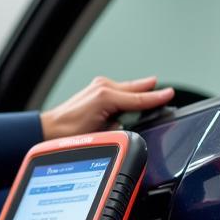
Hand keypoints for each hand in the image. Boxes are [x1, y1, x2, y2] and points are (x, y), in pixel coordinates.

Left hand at [40, 76, 174, 139]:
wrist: (50, 130)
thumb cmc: (70, 132)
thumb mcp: (102, 131)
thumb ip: (121, 125)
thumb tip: (132, 124)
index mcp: (106, 96)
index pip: (138, 98)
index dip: (155, 97)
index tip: (169, 93)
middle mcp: (103, 88)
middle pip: (135, 88)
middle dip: (149, 89)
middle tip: (165, 91)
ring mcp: (98, 87)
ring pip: (127, 87)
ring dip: (139, 91)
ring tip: (152, 90)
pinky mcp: (95, 90)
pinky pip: (118, 90)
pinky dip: (127, 93)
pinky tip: (131, 97)